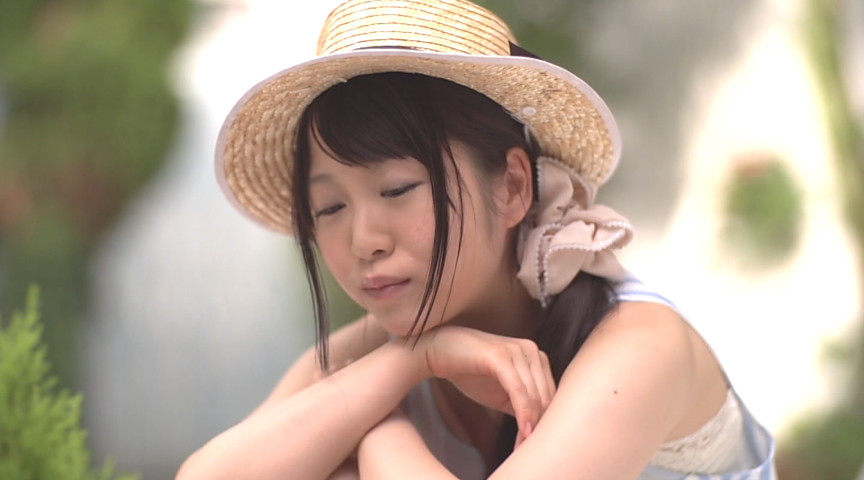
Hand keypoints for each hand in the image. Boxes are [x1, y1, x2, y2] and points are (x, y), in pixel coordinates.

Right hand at [411, 326, 555, 443]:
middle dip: (540, 426)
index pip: (550, 393)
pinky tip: (523, 430)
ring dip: (532, 424)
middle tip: (529, 450)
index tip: (535, 444)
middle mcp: (531, 350)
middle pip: (546, 396)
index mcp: (535, 356)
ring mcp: (517, 351)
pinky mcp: (500, 356)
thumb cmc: (468, 371)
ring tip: (524, 446)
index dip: (546, 421)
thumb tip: (538, 430)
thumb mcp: (501, 391)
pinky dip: (523, 413)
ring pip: (535, 395)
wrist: (437, 351)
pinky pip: (518, 391)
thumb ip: (521, 404)